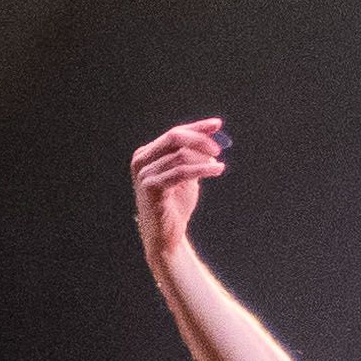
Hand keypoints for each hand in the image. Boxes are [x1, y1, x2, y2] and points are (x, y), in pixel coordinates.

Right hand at [130, 118, 224, 262]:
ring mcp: (144, 173)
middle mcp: (142, 160)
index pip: (175, 133)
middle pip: (175, 137)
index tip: (217, 124)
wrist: (166, 235)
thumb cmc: (175, 204)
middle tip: (219, 149)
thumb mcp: (186, 175)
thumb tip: (213, 135)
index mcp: (147, 154)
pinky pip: (181, 172)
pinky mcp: (151, 187)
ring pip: (180, 155)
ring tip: (219, 165)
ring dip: (204, 158)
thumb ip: (194, 155)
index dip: (197, 127)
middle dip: (200, 139)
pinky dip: (202, 169)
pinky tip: (217, 170)